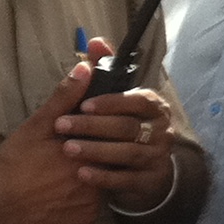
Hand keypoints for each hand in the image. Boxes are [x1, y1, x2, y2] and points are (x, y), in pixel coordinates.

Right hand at [0, 59, 108, 223]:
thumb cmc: (15, 163)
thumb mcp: (38, 125)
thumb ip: (66, 97)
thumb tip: (86, 67)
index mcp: (90, 153)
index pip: (113, 141)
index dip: (103, 137)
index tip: (88, 138)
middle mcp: (97, 181)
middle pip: (111, 166)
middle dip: (98, 159)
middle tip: (70, 162)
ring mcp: (92, 207)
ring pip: (103, 189)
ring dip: (92, 182)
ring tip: (65, 178)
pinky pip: (92, 211)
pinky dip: (82, 203)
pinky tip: (63, 197)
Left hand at [56, 73, 178, 213]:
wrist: (145, 171)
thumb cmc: (123, 128)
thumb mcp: (115, 101)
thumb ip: (105, 71)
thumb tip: (95, 41)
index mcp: (154, 107)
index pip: (137, 100)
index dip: (110, 102)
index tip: (83, 104)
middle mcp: (161, 130)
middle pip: (127, 127)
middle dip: (92, 126)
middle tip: (62, 126)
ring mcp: (158, 157)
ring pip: (127, 153)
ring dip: (95, 150)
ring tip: (67, 149)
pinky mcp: (150, 182)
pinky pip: (126, 180)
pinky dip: (103, 177)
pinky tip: (82, 173)